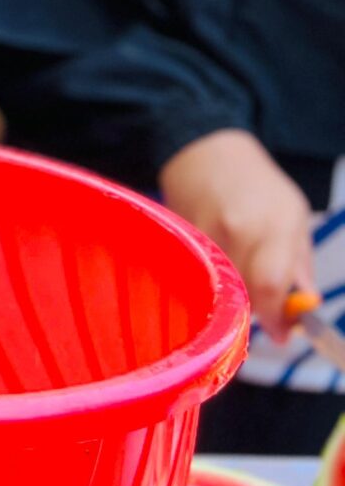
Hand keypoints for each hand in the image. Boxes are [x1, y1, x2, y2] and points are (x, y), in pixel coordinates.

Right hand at [159, 130, 316, 339]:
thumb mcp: (294, 215)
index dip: (277, 317)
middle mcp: (240, 228)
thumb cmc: (257, 184)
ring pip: (220, 288)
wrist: (206, 152)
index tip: (282, 333)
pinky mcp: (181, 236)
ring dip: (233, 293)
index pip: (273, 285)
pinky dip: (210, 279)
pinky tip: (215, 263)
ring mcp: (205, 232)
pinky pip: (198, 275)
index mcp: (277, 222)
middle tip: (264, 305)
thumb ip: (299, 264)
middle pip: (245, 293)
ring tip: (238, 273)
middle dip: (257, 308)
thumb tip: (303, 309)